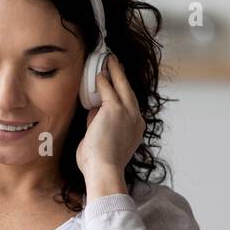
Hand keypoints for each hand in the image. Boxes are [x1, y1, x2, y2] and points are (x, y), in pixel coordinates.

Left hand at [74, 53, 141, 193]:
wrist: (104, 170)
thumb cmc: (99, 164)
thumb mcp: (100, 141)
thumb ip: (98, 125)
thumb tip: (93, 110)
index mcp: (135, 130)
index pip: (128, 106)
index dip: (122, 94)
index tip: (117, 85)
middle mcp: (136, 119)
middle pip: (129, 91)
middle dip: (122, 76)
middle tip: (116, 63)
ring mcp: (128, 113)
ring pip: (121, 86)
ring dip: (114, 71)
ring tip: (109, 59)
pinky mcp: (116, 110)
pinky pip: (108, 90)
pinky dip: (103, 80)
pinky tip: (98, 72)